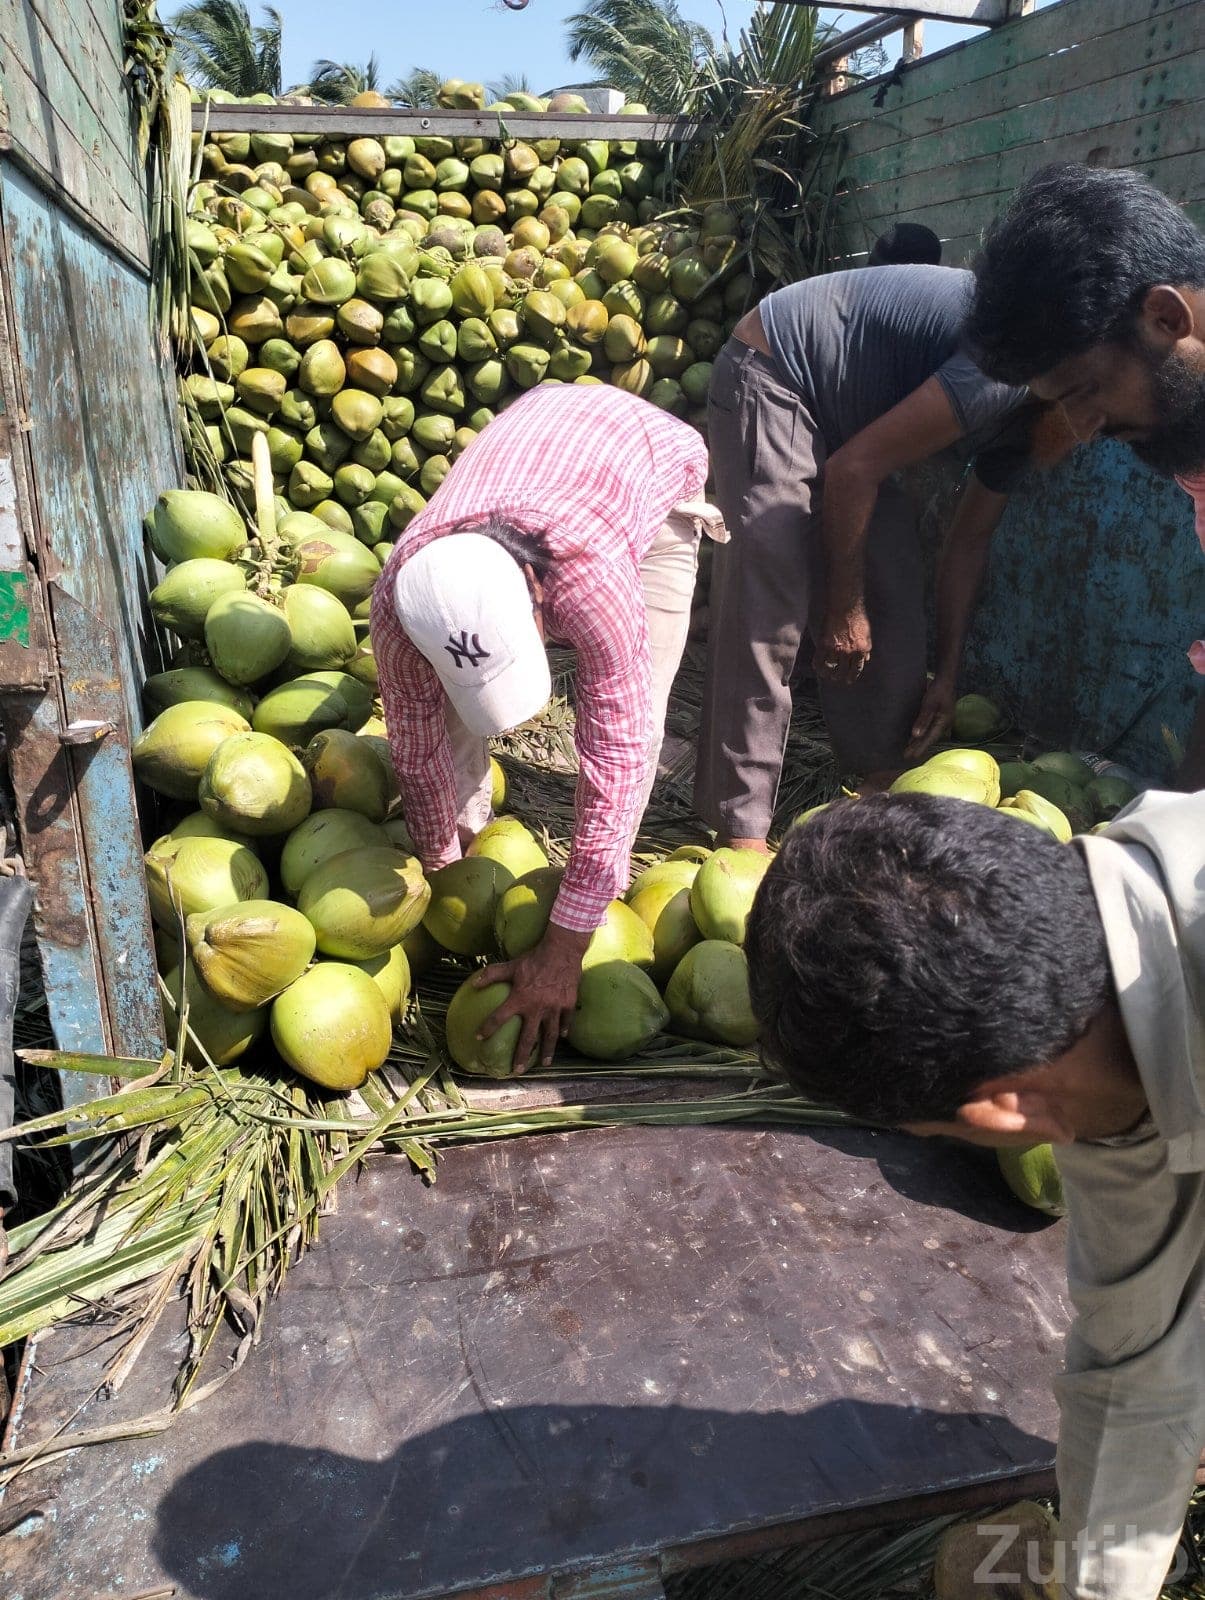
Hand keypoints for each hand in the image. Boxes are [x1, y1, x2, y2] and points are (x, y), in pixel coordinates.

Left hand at [473, 921, 590, 1071]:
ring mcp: (554, 1008)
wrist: (562, 951)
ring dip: (547, 1051)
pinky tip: (562, 1038)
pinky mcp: (568, 1004)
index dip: (487, 1028)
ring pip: (550, 1035)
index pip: (499, 1018)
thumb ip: (492, 974)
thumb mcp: (511, 965)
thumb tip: (473, 982)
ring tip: (545, 1064)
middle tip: (517, 1070)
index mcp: (520, 999)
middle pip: (528, 1038)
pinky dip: (564, 1030)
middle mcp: (536, 1008)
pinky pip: (566, 1021)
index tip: (479, 1038)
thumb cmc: (534, 958)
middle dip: (522, 1055)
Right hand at [815, 606, 871, 685]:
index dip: (852, 676)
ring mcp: (836, 650)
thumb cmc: (858, 618)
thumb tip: (866, 659)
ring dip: (828, 673)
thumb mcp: (867, 634)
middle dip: (839, 677)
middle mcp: (849, 653)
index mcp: (861, 651)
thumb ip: (866, 648)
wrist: (845, 606)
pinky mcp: (824, 645)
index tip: (848, 680)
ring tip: (826, 675)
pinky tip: (817, 668)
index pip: (857, 669)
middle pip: (843, 671)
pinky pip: (819, 660)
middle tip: (836, 678)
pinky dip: (818, 666)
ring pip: (830, 668)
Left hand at [904, 677, 955, 760]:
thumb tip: (915, 735)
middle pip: (929, 738)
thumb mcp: (929, 704)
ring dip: (919, 741)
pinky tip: (914, 737)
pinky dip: (921, 734)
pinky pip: (929, 728)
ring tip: (909, 749)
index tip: (910, 755)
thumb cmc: (938, 690)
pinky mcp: (939, 716)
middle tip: (906, 756)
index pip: (930, 738)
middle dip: (918, 747)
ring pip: (929, 734)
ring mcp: (942, 720)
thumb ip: (923, 719)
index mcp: (944, 722)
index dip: (920, 747)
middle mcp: (944, 723)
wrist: (946, 679)